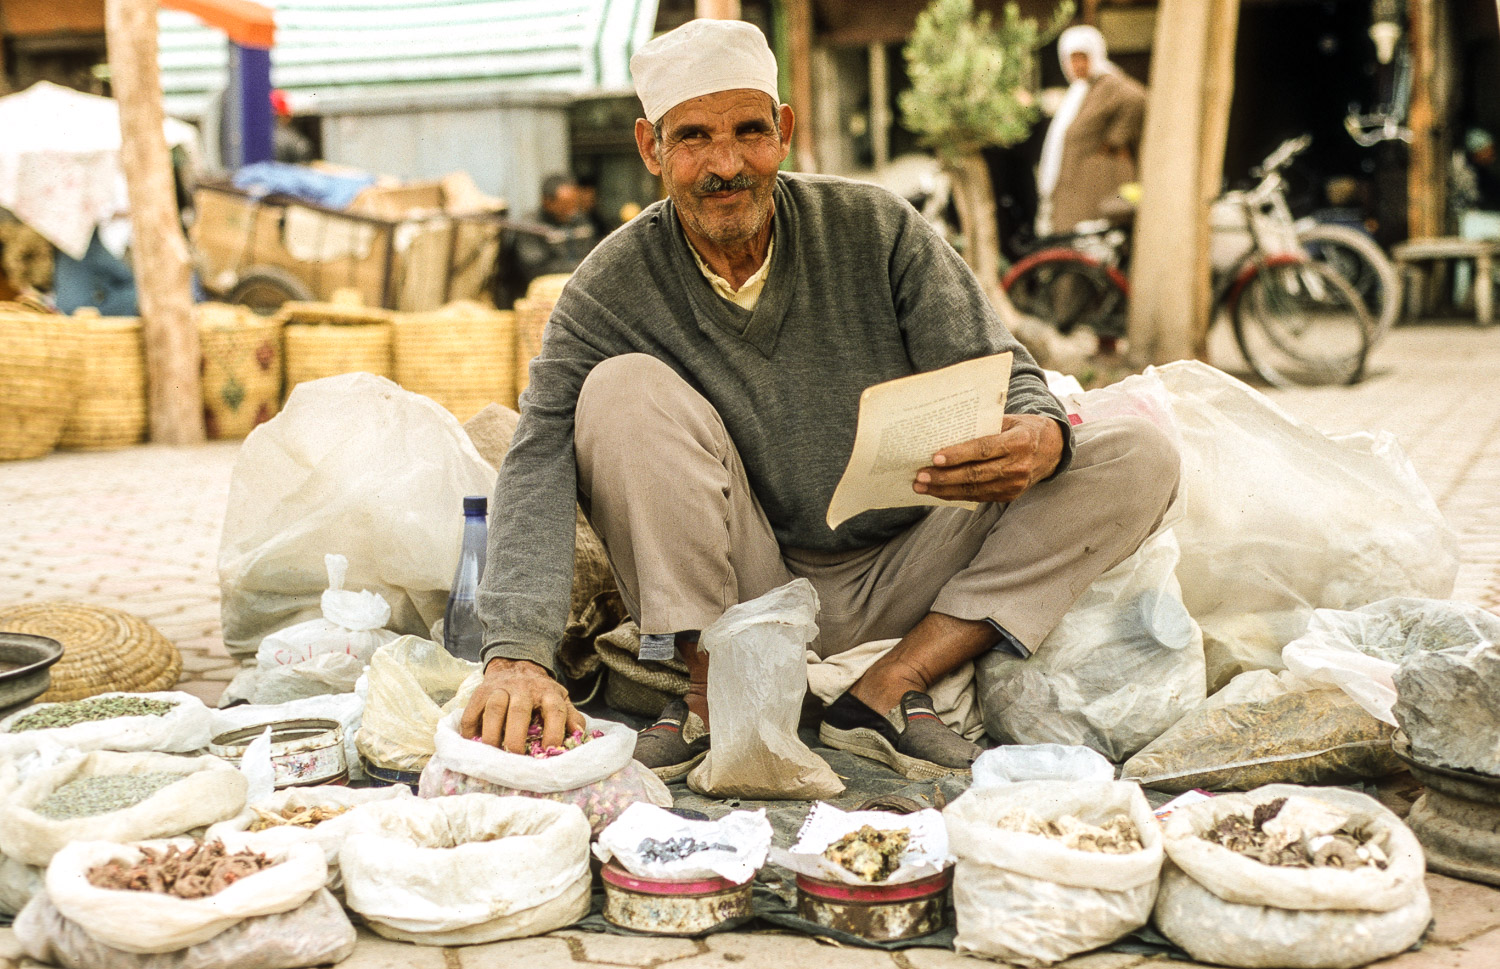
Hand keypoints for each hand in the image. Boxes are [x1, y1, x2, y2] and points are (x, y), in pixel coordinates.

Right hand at [459, 658, 584, 752]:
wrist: (516, 665)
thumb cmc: (540, 692)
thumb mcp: (560, 699)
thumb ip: (571, 716)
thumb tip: (578, 735)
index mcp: (548, 692)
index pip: (555, 709)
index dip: (554, 730)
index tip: (550, 750)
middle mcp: (524, 688)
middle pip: (519, 711)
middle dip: (516, 737)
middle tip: (516, 757)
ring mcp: (500, 689)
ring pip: (494, 709)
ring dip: (492, 734)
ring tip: (493, 754)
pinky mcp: (480, 692)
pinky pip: (472, 712)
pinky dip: (470, 730)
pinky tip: (474, 744)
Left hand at [913, 414, 1063, 503]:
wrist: (1053, 449)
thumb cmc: (1024, 428)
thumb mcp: (1009, 419)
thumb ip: (984, 426)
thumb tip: (946, 431)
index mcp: (1019, 441)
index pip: (984, 449)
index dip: (959, 455)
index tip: (935, 457)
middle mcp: (1018, 465)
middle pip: (975, 474)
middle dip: (944, 477)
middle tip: (920, 476)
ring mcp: (1015, 484)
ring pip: (974, 489)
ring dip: (945, 490)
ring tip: (922, 486)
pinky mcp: (1010, 496)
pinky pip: (979, 496)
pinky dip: (956, 495)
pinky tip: (939, 491)